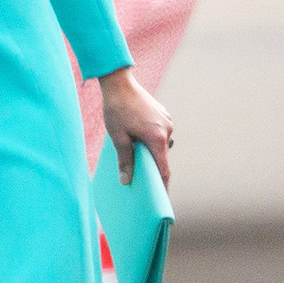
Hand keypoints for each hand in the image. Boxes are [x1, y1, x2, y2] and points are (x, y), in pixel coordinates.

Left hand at [99, 66, 172, 186]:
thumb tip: (126, 181)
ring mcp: (166, 121)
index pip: (163, 169)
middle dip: (152, 167)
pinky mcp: (163, 114)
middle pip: (161, 156)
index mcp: (157, 138)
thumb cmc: (116, 110)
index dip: (163, 186)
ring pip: (159, 144)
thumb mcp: (118, 138)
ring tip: (134, 154)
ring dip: (150, 150)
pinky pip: (159, 133)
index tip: (162, 199)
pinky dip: (150, 139)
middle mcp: (167, 130)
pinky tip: (136, 137)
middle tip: (141, 178)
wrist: (119, 83)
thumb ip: (125, 160)